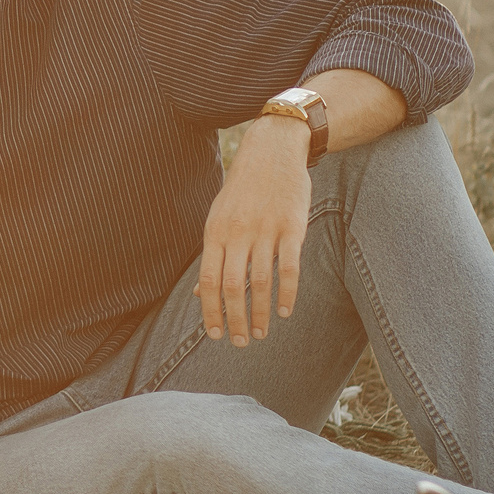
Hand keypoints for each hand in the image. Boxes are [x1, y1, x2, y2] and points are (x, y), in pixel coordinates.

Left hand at [199, 115, 311, 345]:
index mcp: (215, 232)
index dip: (210, 310)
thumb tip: (200, 293)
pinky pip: (289, 267)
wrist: (271, 151)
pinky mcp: (292, 227)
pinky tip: (285, 311)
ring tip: (261, 333)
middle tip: (240, 343)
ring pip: (260, 281)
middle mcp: (237, 233)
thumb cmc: (242, 191)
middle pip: (233, 286)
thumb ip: (212, 256)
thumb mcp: (218, 218)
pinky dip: (287, 293)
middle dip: (235, 319)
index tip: (214, 335)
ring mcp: (265, 229)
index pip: (209, 280)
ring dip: (260, 312)